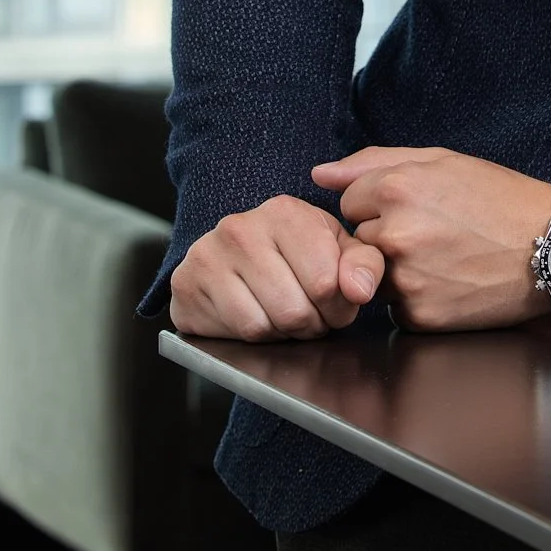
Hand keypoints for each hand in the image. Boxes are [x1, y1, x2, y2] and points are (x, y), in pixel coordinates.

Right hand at [169, 195, 384, 341]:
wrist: (235, 256)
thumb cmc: (294, 252)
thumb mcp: (337, 248)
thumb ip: (364, 263)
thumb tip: (360, 289)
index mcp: (284, 212)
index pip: (325, 281)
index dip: (338, 306)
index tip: (334, 302)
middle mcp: (241, 228)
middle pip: (294, 310)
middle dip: (311, 325)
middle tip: (310, 315)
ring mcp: (208, 255)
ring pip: (264, 325)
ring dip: (283, 334)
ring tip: (286, 316)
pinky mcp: (186, 285)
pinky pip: (235, 333)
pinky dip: (254, 338)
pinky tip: (258, 317)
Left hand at [310, 147, 550, 331]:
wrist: (550, 246)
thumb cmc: (498, 199)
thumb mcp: (442, 161)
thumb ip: (373, 163)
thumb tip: (320, 174)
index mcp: (398, 188)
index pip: (349, 202)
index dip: (380, 203)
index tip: (415, 207)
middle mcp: (396, 234)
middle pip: (358, 239)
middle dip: (385, 236)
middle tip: (433, 233)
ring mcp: (407, 279)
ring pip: (374, 275)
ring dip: (397, 269)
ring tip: (444, 257)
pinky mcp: (419, 315)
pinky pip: (396, 307)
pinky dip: (416, 297)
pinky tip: (449, 282)